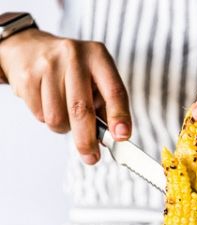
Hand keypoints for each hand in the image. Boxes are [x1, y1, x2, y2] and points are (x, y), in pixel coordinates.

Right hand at [0, 29, 130, 163]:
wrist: (29, 48)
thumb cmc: (71, 70)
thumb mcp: (95, 79)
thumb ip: (105, 107)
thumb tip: (111, 139)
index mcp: (98, 57)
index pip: (114, 91)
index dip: (119, 116)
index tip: (122, 137)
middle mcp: (74, 56)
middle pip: (81, 109)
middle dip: (87, 140)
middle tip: (92, 157)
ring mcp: (48, 65)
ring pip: (58, 117)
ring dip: (63, 127)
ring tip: (64, 113)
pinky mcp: (28, 76)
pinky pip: (40, 114)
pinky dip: (46, 118)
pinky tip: (47, 103)